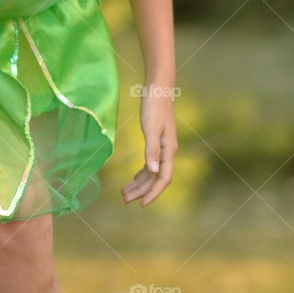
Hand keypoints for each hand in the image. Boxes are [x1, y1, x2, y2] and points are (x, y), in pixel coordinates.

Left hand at [121, 89, 177, 207]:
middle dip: (142, 191)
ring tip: (125, 192)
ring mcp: (162, 147)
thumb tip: (153, 171)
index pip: (163, 179)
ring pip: (152, 172)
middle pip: (155, 178)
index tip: (142, 205)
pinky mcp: (157, 141)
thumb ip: (152, 150)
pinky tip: (134, 177)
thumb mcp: (151, 129)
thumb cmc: (154, 106)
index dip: (153, 193)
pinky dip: (142, 172)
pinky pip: (150, 163)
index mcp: (168, 151)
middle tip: (125, 199)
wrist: (158, 88)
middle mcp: (167, 152)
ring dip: (140, 183)